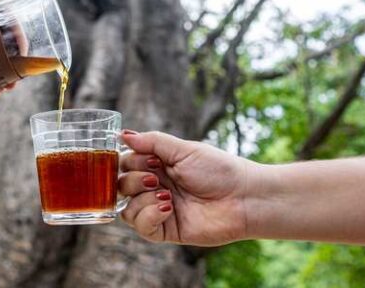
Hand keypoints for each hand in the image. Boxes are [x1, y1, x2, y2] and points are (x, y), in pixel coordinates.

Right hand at [118, 130, 251, 245]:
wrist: (243, 197)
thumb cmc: (218, 169)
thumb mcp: (183, 149)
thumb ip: (151, 142)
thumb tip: (123, 135)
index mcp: (157, 166)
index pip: (125, 164)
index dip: (130, 162)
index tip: (151, 160)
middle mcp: (155, 187)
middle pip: (121, 186)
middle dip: (134, 180)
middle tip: (156, 177)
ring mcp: (159, 210)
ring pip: (126, 209)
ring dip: (141, 199)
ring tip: (166, 195)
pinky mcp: (167, 230)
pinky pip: (141, 227)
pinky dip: (149, 215)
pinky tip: (168, 207)